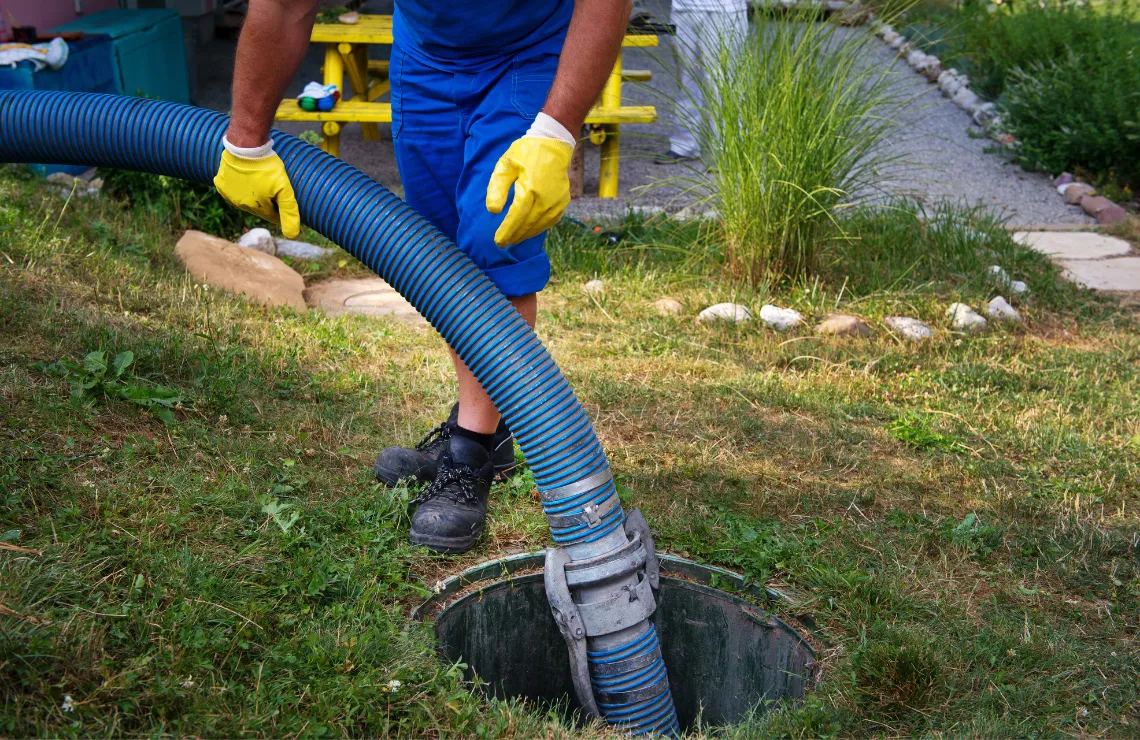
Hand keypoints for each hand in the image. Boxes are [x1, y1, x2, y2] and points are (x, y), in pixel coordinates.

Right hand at [213, 140, 300, 238]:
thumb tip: (292, 236)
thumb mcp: (284, 188)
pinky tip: (243, 177)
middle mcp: (240, 205)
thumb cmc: (267, 167)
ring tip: (258, 179)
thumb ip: (289, 211)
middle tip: (271, 184)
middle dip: (267, 200)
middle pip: (258, 207)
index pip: (272, 216)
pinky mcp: (220, 183)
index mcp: (256, 208)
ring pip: (244, 199)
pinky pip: (230, 189)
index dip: (280, 207)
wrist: (246, 146)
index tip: (282, 195)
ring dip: (252, 193)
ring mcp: (228, 194)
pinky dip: (237, 185)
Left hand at [486, 132, 573, 246]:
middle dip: (514, 236)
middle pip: (527, 225)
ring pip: (539, 225)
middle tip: (502, 243)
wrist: (553, 144)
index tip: (498, 241)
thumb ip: (497, 187)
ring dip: (525, 235)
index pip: (516, 217)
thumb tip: (493, 211)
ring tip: (513, 239)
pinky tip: (528, 231)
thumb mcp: (506, 165)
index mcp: (530, 189)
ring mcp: (557, 202)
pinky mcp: (563, 202)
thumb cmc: (525, 153)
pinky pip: (550, 221)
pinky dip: (538, 229)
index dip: (507, 231)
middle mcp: (546, 199)